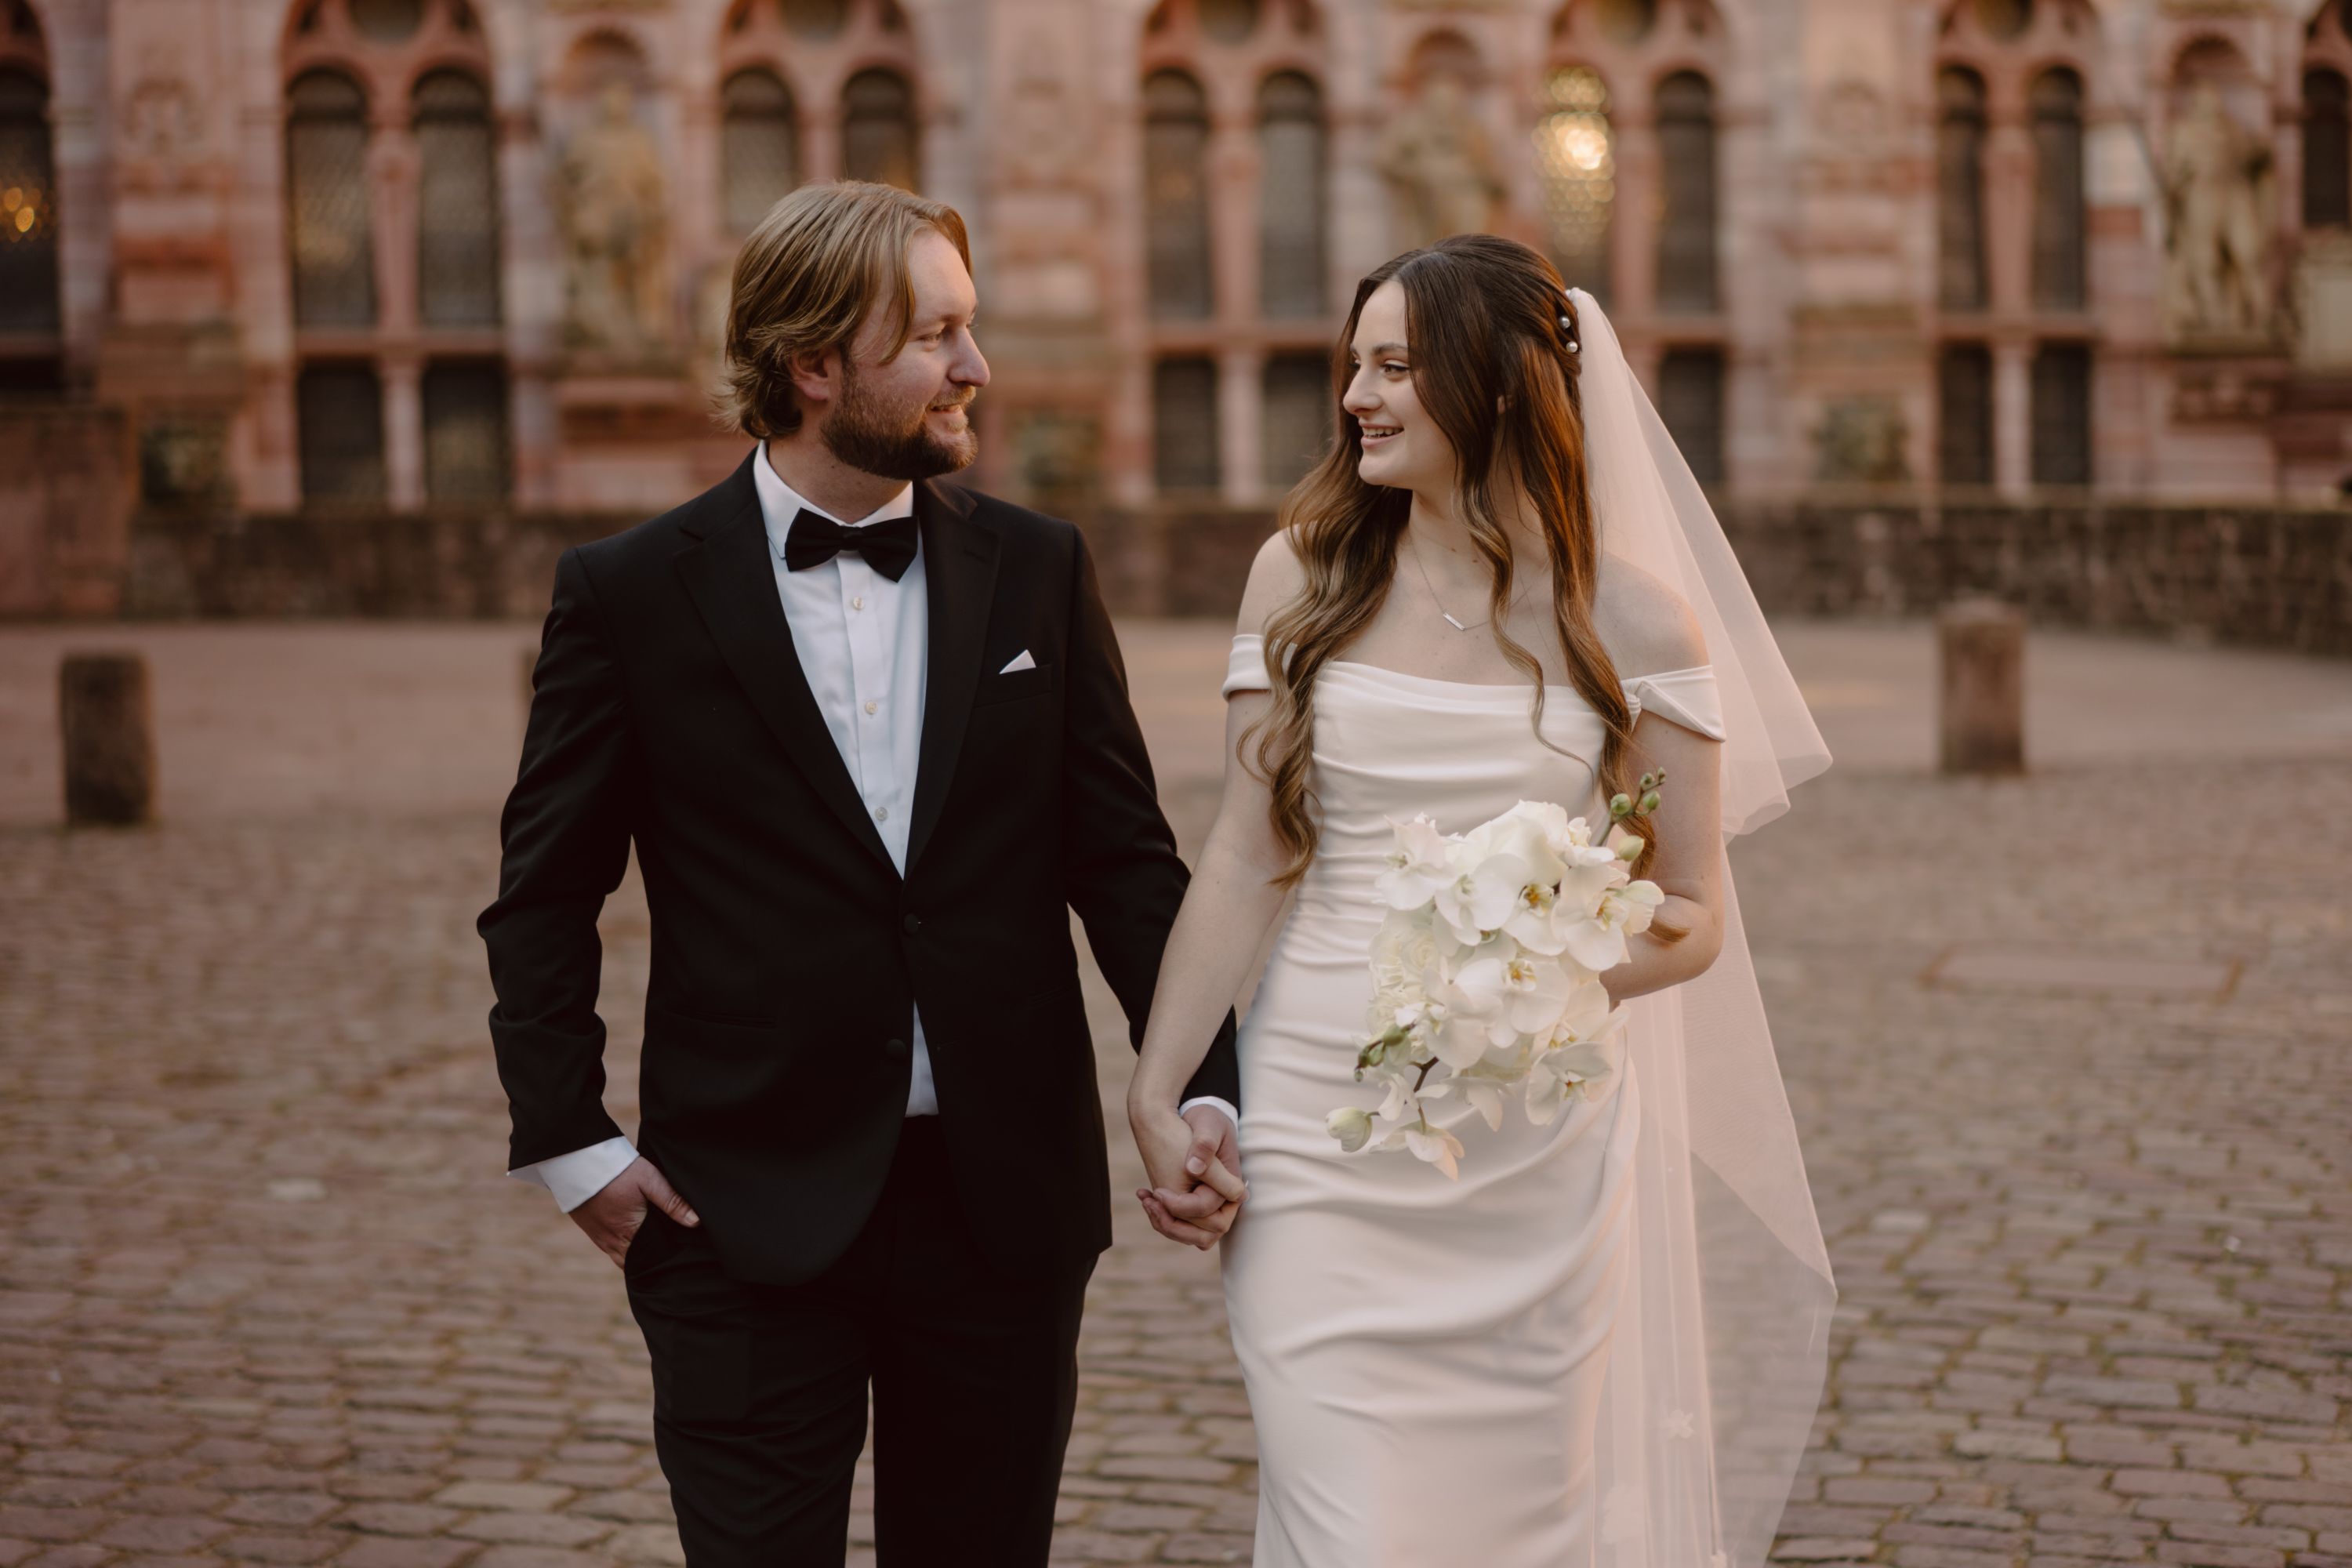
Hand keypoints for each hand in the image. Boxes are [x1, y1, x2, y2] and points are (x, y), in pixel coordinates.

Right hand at [569, 1155, 699, 1268]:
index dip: (665, 1258)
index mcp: (629, 1231)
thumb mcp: (649, 1180)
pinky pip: (610, 1250)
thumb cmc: (618, 1169)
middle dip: (652, 1262)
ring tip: (655, 1252)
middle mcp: (612, 1241)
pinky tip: (634, 1242)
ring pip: (622, 1259)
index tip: (679, 1257)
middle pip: (637, 1262)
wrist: (579, 1160)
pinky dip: (624, 1251)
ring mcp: (599, 1238)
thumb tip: (695, 1222)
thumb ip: (672, 1201)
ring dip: (637, 1258)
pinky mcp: (591, 1231)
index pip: (651, 1257)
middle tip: (670, 1257)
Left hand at [1131, 1103, 1244, 1249]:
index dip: (1180, 1206)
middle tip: (1152, 1199)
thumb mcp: (1207, 1123)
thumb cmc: (1204, 1118)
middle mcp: (1224, 1199)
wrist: (1197, 1115)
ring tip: (1147, 1202)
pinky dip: (1164, 1219)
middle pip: (1205, 1234)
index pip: (1206, 1209)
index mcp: (1231, 1182)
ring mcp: (1211, 1205)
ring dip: (1168, 1226)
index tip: (1158, 1191)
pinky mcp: (1195, 1204)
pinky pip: (1184, 1227)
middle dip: (1173, 1224)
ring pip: (1195, 1237)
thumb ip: (1205, 1145)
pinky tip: (1146, 1198)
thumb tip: (1194, 1168)